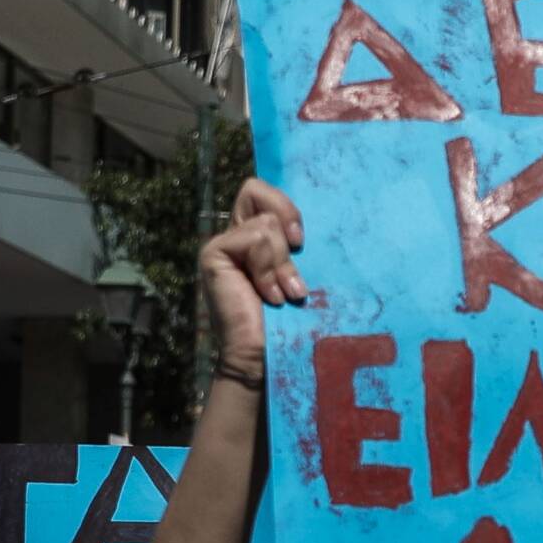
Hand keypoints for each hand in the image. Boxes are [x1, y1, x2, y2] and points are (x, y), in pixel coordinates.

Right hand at [200, 179, 305, 375]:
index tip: (302, 239)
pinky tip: (270, 296)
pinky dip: (269, 268)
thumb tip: (328, 220)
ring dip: (282, 262)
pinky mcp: (214, 254)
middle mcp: (238, 236)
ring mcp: (223, 244)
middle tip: (298, 245)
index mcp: (258, 237)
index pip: (265, 193)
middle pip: (255, 188)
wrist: (267, 354)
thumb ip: (298, 246)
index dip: (286, 205)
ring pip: (266, 223)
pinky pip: (255, 237)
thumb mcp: (302, 273)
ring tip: (284, 292)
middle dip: (286, 212)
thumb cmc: (292, 320)